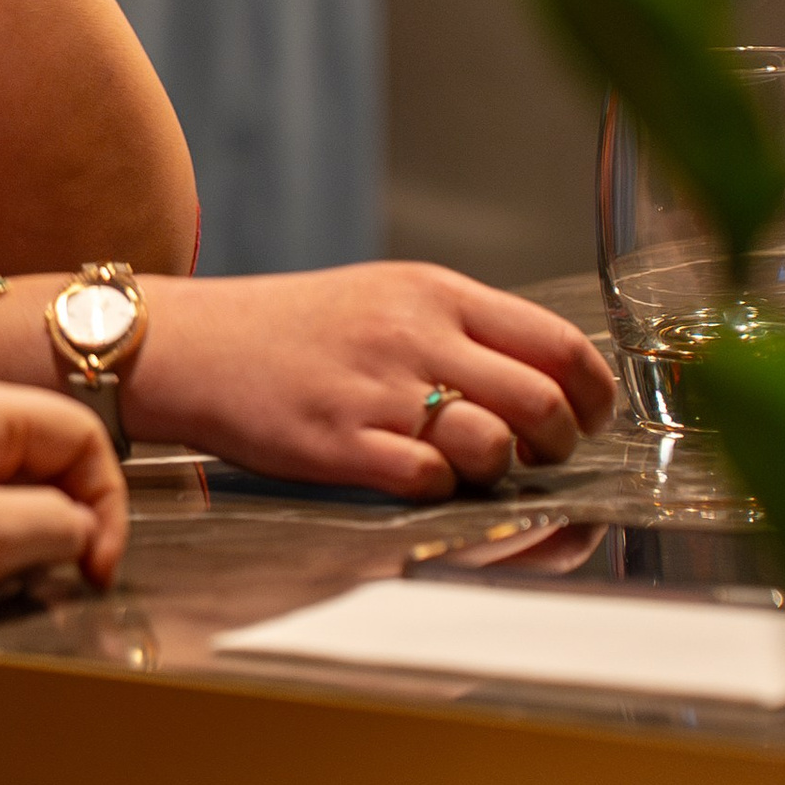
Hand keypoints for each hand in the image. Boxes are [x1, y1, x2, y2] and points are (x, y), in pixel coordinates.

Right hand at [136, 264, 614, 497]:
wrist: (191, 344)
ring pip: (491, 446)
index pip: (557, 344)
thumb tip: (548, 377)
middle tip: (537, 455)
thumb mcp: (387, 296)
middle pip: (541, 402)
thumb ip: (465, 328)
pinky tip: (415, 476)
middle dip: (558, 444)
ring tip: (473, 468)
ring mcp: (376, 392)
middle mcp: (414, 337)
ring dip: (498, 470)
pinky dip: (438, 490)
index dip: (593, 393)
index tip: (587, 415)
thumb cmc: (294, 327)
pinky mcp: (337, 445)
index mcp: (435, 294)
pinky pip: (426, 481)